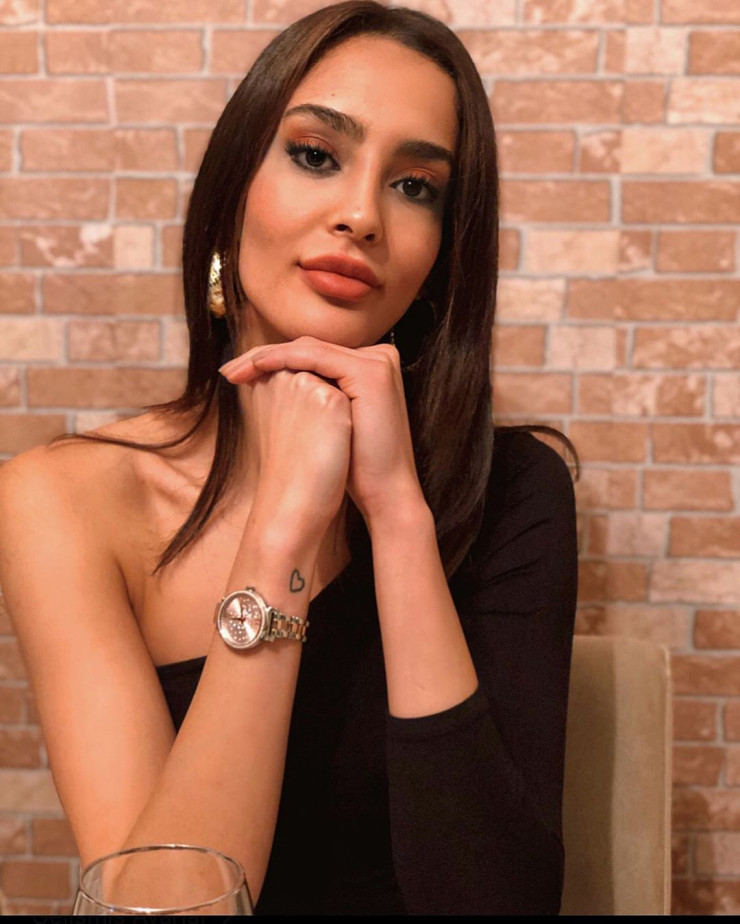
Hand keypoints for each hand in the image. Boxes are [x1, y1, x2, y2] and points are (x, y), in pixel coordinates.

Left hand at [220, 337, 426, 524]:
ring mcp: (377, 361)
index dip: (272, 361)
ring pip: (309, 348)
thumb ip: (310, 393)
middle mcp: (378, 356)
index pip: (312, 353)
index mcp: (370, 365)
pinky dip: (282, 359)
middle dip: (263, 357)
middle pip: (308, 347)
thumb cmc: (354, 466)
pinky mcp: (370, 371)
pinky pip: (316, 356)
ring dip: (266, 356)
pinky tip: (256, 368)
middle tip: (228, 371)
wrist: (384, 494)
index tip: (236, 375)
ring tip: (234, 371)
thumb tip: (267, 380)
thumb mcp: (329, 420)